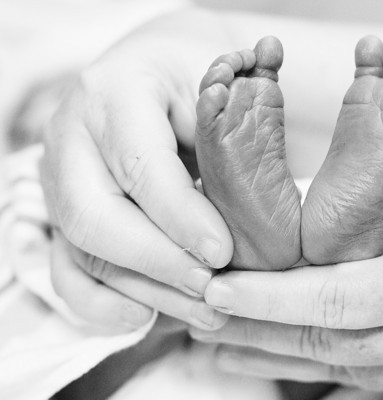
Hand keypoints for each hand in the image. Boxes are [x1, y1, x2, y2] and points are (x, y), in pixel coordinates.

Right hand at [42, 11, 237, 330]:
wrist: (164, 74)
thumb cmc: (203, 81)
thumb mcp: (227, 86)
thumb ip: (235, 138)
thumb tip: (255, 216)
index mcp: (116, 90)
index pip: (140, 165)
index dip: (180, 216)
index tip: (222, 252)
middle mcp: (73, 134)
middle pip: (95, 216)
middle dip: (158, 263)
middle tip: (212, 287)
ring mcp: (58, 176)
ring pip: (81, 250)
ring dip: (144, 291)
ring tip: (204, 311)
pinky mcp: (61, 211)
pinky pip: (65, 268)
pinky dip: (100, 302)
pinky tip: (145, 316)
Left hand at [190, 169, 382, 393]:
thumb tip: (338, 227)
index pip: (331, 300)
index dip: (266, 300)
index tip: (216, 292)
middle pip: (320, 344)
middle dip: (249, 335)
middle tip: (194, 319)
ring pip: (335, 368)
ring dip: (272, 356)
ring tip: (217, 348)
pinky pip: (366, 377)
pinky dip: (317, 367)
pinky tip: (286, 363)